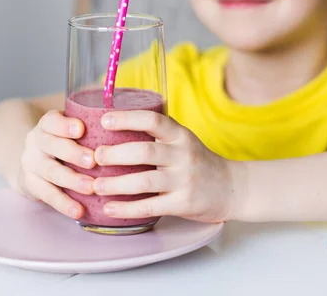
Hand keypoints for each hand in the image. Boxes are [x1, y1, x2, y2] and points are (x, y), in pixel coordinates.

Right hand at [19, 110, 95, 219]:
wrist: (35, 163)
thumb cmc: (64, 142)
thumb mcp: (70, 131)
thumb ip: (91, 128)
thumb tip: (129, 129)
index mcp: (47, 124)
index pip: (52, 120)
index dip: (64, 125)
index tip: (81, 129)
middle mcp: (35, 141)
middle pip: (50, 145)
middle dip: (72, 153)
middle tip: (92, 161)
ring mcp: (31, 163)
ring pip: (51, 171)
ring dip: (72, 180)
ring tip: (91, 188)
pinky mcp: (31, 185)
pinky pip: (48, 195)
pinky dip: (64, 204)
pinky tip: (79, 211)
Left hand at [92, 111, 239, 223]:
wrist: (231, 188)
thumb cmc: (198, 162)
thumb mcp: (183, 140)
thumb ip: (157, 134)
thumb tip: (113, 124)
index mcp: (180, 135)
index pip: (153, 120)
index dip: (127, 119)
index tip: (104, 121)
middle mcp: (183, 155)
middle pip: (144, 151)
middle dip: (115, 154)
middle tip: (95, 157)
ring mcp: (184, 180)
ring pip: (144, 181)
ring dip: (115, 184)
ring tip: (95, 185)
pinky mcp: (183, 204)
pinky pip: (150, 206)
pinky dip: (127, 208)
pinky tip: (109, 208)